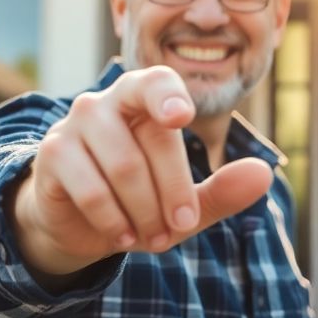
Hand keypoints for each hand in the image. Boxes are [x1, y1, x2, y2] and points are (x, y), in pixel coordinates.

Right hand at [9, 66, 272, 275]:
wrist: (78, 224)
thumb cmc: (138, 202)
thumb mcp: (184, 203)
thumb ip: (222, 190)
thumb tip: (264, 173)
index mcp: (144, 100)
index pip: (158, 81)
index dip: (169, 96)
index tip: (181, 118)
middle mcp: (107, 103)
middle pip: (154, 140)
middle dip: (174, 191)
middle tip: (182, 226)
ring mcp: (75, 125)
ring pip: (124, 167)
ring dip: (145, 211)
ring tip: (152, 237)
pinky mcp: (52, 155)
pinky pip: (91, 189)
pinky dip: (114, 220)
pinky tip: (123, 236)